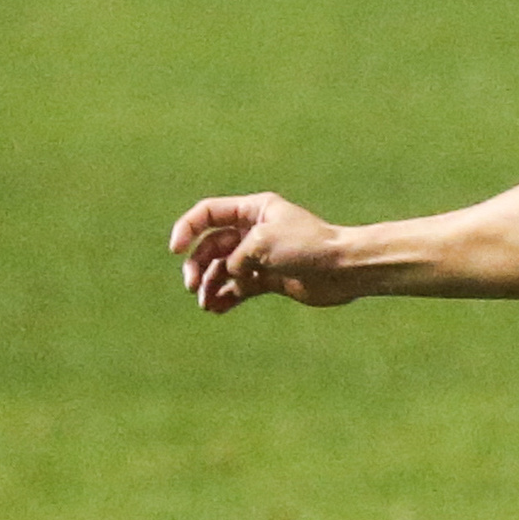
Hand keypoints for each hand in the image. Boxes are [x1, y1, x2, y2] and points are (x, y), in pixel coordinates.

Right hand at [167, 193, 362, 312]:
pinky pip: (240, 288)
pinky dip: (226, 297)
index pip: (208, 213)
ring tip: (206, 304)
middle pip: (212, 245)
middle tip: (192, 287)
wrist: (344, 270)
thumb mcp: (261, 243)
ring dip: (209, 285)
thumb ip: (235, 256)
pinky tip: (216, 309)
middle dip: (197, 265)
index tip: (175, 250)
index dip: (187, 229)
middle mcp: (255, 231)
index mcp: (253, 210)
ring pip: (224, 269)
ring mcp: (262, 256)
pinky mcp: (270, 279)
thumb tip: (228, 277)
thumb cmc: (307, 247)